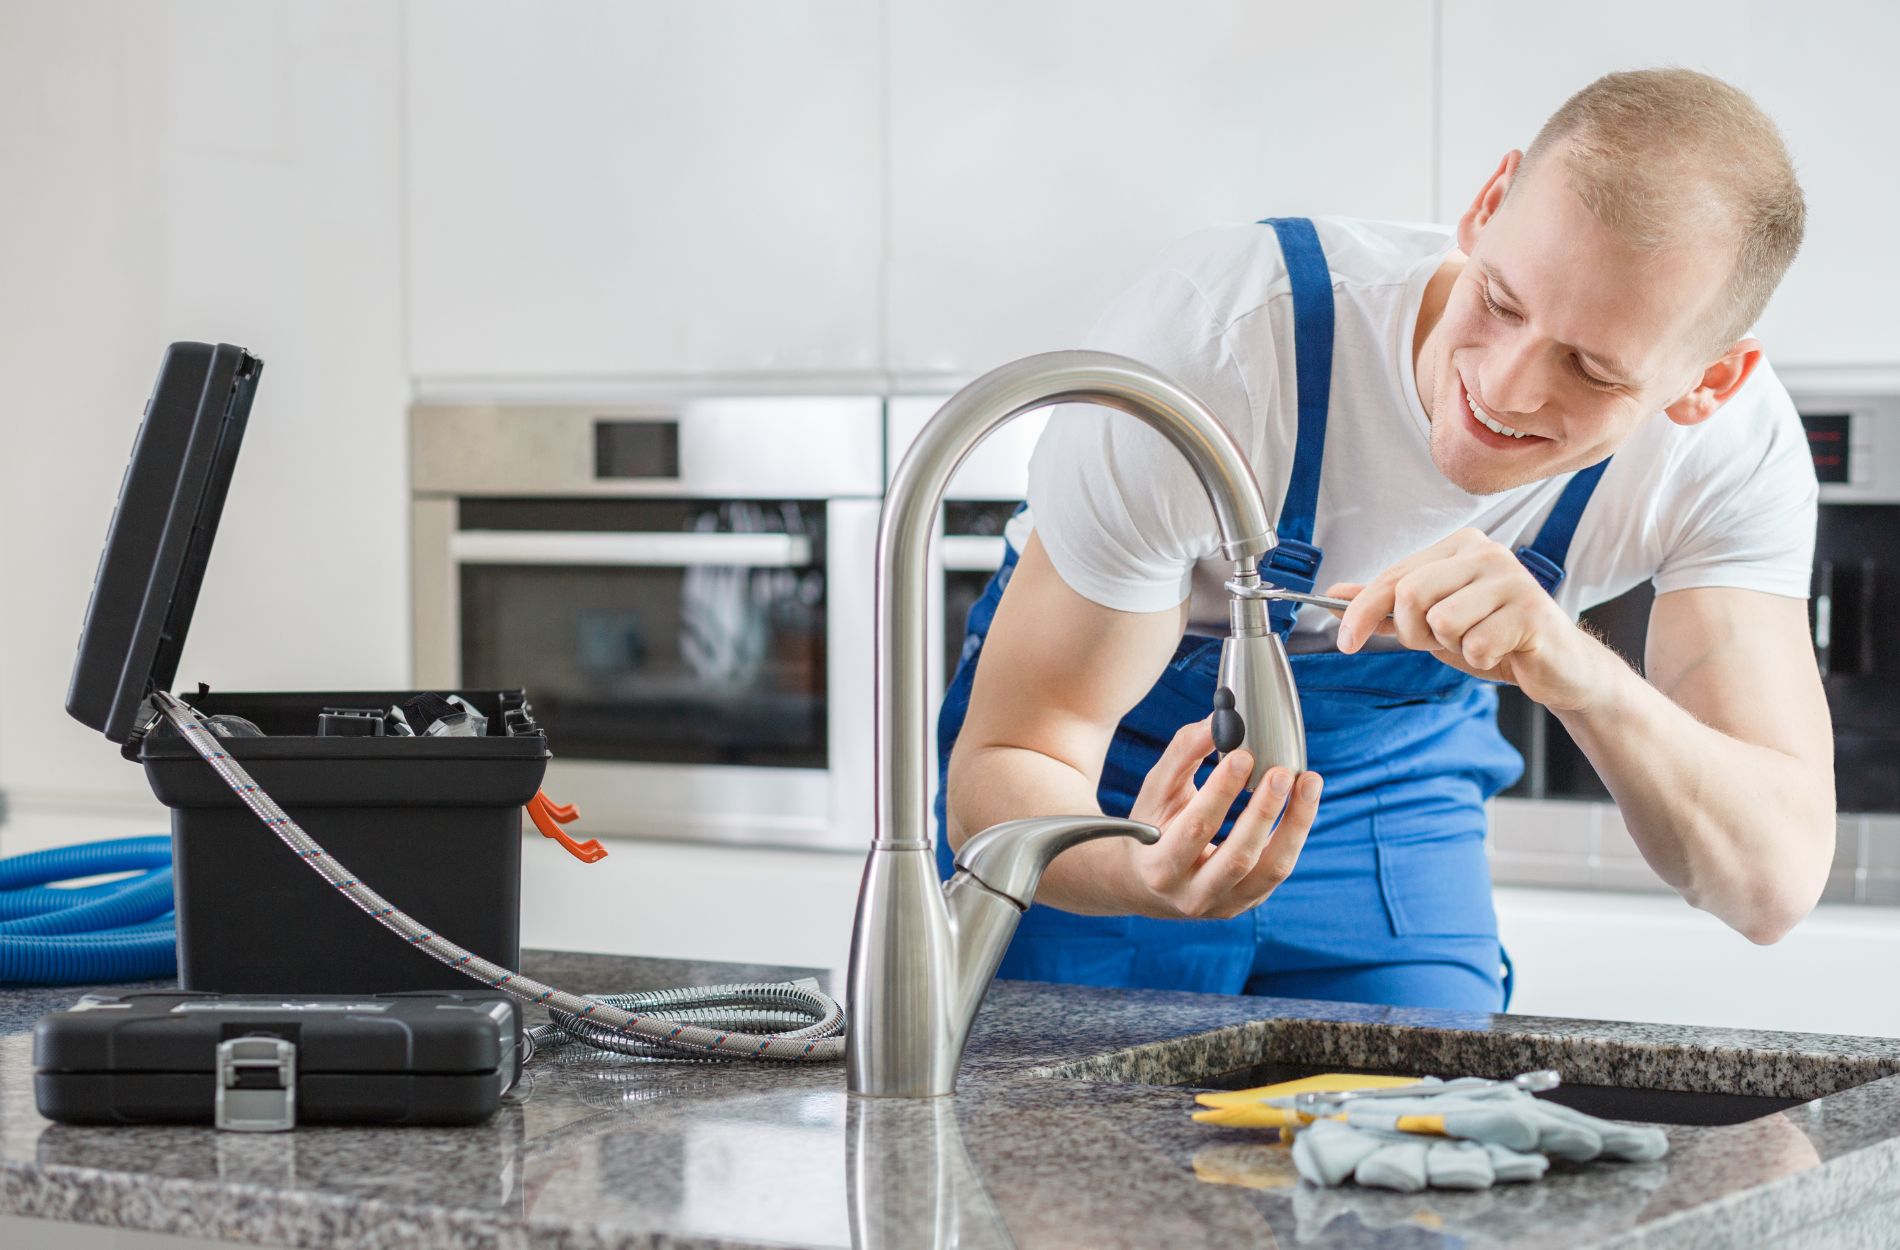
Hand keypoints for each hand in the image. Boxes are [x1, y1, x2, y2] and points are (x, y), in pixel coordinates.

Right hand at [1118, 717, 1321, 919]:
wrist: (1148, 882)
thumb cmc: (1153, 826)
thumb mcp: (1157, 791)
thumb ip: (1183, 754)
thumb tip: (1218, 720)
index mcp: (1160, 868)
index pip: (1195, 828)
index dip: (1221, 792)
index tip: (1243, 755)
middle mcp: (1192, 895)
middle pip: (1237, 857)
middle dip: (1264, 812)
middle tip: (1282, 771)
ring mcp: (1225, 904)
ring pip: (1270, 870)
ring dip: (1295, 824)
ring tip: (1309, 782)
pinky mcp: (1248, 901)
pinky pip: (1279, 869)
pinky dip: (1295, 833)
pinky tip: (1304, 801)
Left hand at [1327, 528, 1612, 711]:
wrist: (1558, 665)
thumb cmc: (1494, 637)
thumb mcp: (1432, 621)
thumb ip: (1385, 607)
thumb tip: (1334, 594)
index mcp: (1460, 546)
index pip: (1393, 576)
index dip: (1360, 612)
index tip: (1344, 642)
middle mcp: (1486, 552)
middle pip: (1410, 595)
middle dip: (1414, 633)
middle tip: (1442, 642)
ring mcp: (1512, 578)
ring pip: (1442, 621)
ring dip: (1454, 646)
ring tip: (1480, 641)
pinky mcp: (1532, 611)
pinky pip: (1476, 645)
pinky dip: (1481, 659)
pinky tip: (1503, 651)